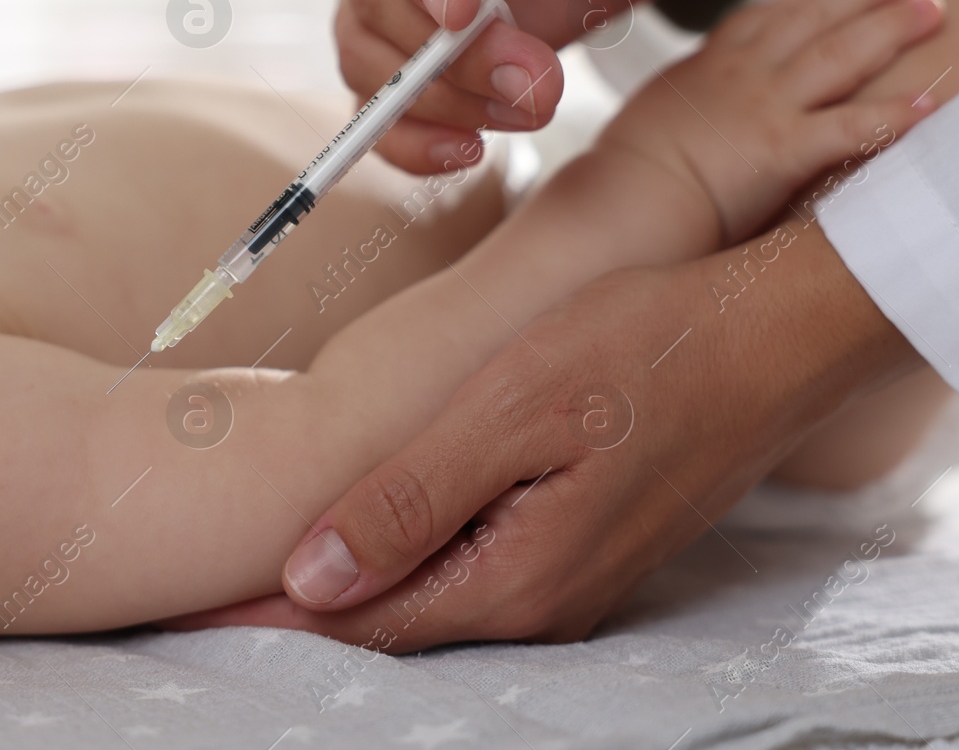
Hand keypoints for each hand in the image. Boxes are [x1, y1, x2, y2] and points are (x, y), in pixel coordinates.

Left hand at [166, 227, 921, 649]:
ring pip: (432, 598)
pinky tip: (377, 530)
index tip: (179, 608)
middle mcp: (541, 601)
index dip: (262, 617)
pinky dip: (411, 556)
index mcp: (514, 579)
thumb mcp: (514, 410)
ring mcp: (572, 577)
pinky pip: (476, 569)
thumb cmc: (648, 347)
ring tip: (261, 568)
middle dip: (292, 613)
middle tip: (195, 593)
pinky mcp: (589, 541)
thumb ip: (412, 500)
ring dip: (349, 585)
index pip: (356, 623)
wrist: (779, 333)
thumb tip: (308, 581)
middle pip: (390, 624)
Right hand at [598, 0, 944, 245]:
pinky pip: (849, 127)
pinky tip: (928, 106)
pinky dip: (891, 115)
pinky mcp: (781, 150)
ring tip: (935, 13)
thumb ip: (688, 108)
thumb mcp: (655, 119)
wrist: (620, 200)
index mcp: (709, 65)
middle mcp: (742, 73)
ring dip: (891, 29)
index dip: (815, 0)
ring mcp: (765, 107)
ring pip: (841, 55)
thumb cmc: (627, 175)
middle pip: (816, 20)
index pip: (770, 17)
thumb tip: (700, 122)